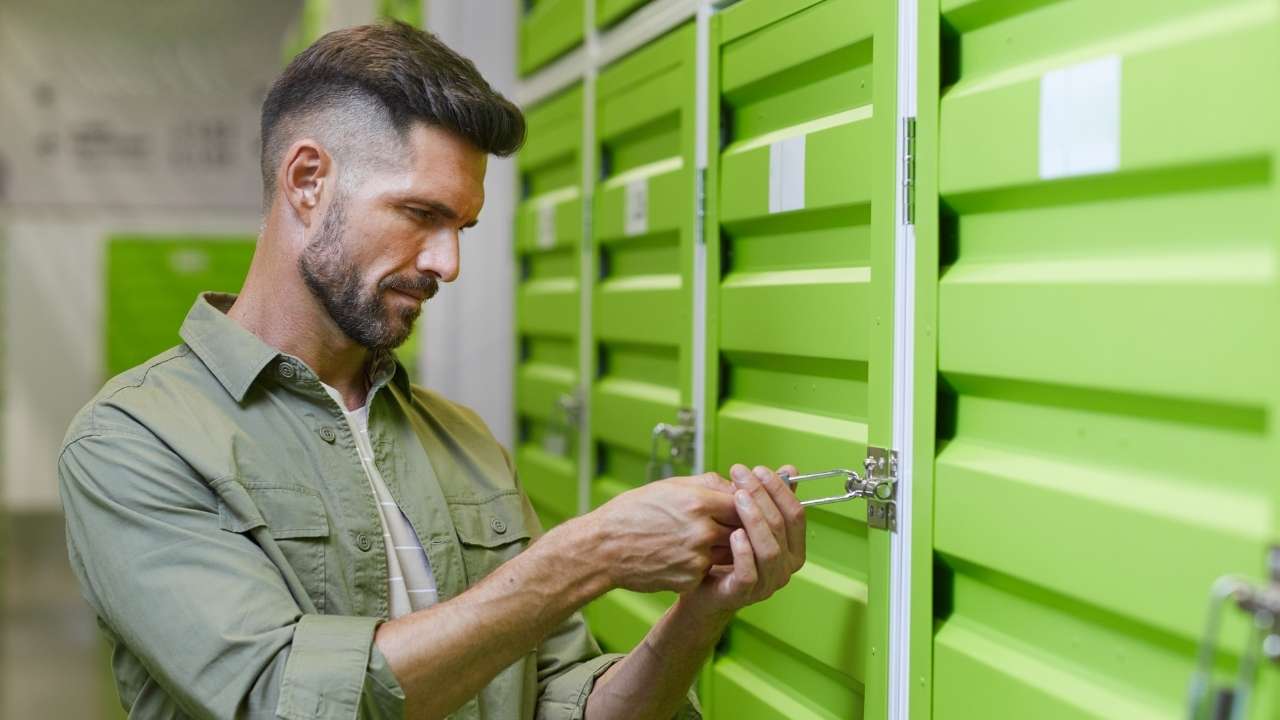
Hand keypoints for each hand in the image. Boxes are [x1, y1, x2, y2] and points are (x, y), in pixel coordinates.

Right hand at [584, 473, 739, 594]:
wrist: (605, 548)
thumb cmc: (633, 512)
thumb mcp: (669, 486)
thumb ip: (707, 484)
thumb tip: (735, 487)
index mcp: (698, 502)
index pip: (743, 503)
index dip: (745, 504)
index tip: (743, 505)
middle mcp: (701, 531)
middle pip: (742, 529)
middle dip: (737, 526)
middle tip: (726, 523)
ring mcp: (697, 558)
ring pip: (730, 551)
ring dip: (724, 546)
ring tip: (702, 538)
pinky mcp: (691, 579)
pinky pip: (710, 569)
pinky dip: (703, 563)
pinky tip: (683, 555)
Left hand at [682, 464, 805, 616]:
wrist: (701, 589)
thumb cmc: (726, 553)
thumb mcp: (748, 522)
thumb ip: (769, 499)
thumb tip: (790, 470)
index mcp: (793, 548)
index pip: (795, 514)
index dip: (779, 490)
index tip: (759, 470)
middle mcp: (785, 567)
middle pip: (781, 527)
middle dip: (762, 496)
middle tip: (742, 475)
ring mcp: (766, 583)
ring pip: (769, 549)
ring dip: (755, 519)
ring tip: (738, 497)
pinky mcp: (744, 594)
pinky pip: (749, 573)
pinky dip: (744, 551)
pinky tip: (733, 533)